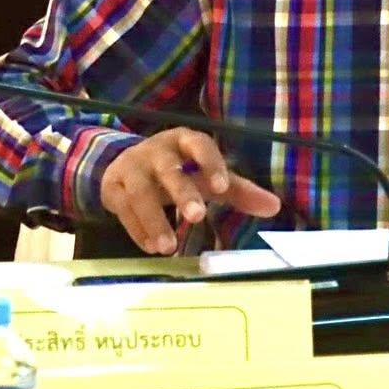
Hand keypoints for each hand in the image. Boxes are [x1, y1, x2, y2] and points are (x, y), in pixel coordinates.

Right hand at [99, 129, 281, 254]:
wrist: (128, 164)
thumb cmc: (180, 169)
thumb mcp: (207, 174)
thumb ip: (238, 190)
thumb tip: (274, 206)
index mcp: (185, 140)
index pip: (199, 145)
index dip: (210, 163)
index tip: (222, 187)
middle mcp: (157, 150)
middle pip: (169, 170)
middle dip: (182, 192)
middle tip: (196, 216)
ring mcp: (132, 167)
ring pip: (141, 192)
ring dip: (154, 220)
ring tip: (168, 247)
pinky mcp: (113, 187)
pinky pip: (124, 210)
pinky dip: (138, 230)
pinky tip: (151, 248)